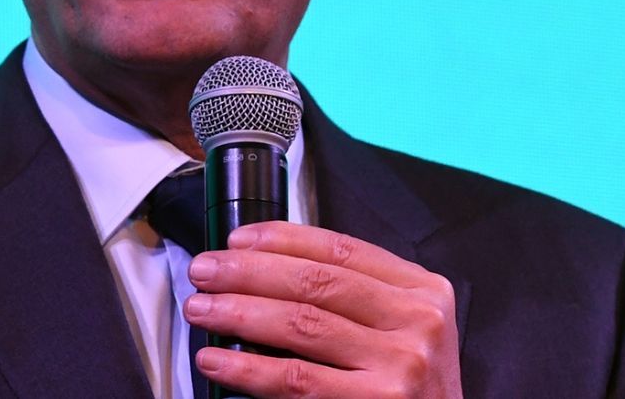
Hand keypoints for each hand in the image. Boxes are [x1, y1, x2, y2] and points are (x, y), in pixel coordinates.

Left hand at [184, 221, 462, 398]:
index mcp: (422, 291)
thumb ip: (356, 296)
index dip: (281, 240)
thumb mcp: (403, 328)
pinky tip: (219, 360)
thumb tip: (264, 270)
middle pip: (315, 281)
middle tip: (206, 271)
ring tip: (202, 310)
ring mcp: (401, 364)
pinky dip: (248, 368)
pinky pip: (296, 379)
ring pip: (300, 324)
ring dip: (238, 313)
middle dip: (248, 271)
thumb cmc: (412, 388)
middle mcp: (417, 321)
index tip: (238, 240)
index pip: (341, 249)